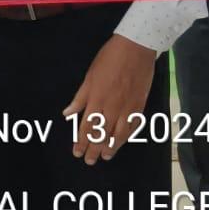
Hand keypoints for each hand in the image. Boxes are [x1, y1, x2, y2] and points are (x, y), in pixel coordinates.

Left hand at [63, 34, 156, 164]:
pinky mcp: (140, 106)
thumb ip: (80, 98)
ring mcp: (128, 108)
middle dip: (94, 149)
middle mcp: (112, 107)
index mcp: (96, 99)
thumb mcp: (89, 76)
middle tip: (89, 161)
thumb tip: (67, 114)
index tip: (77, 152)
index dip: (81, 142)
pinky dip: (127, 136)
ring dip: (111, 147)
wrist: (136, 48)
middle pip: (102, 134)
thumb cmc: (109, 59)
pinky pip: (133, 126)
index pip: (87, 127)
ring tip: (106, 157)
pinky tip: (123, 142)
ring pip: (119, 134)